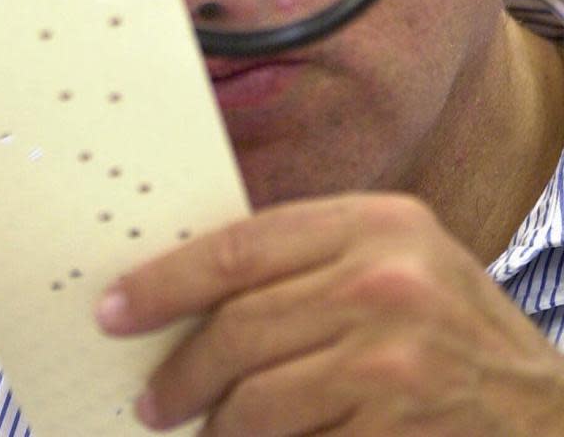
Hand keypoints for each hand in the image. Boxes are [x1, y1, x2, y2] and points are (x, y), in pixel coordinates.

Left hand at [96, 193, 563, 434]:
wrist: (544, 413)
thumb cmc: (449, 330)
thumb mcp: (392, 264)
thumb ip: (306, 264)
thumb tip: (191, 288)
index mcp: (374, 222)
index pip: (239, 247)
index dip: (165, 281)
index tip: (116, 308)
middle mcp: (385, 279)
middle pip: (238, 326)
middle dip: (179, 370)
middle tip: (151, 397)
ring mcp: (395, 357)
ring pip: (256, 398)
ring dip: (215, 425)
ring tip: (203, 431)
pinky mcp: (398, 425)